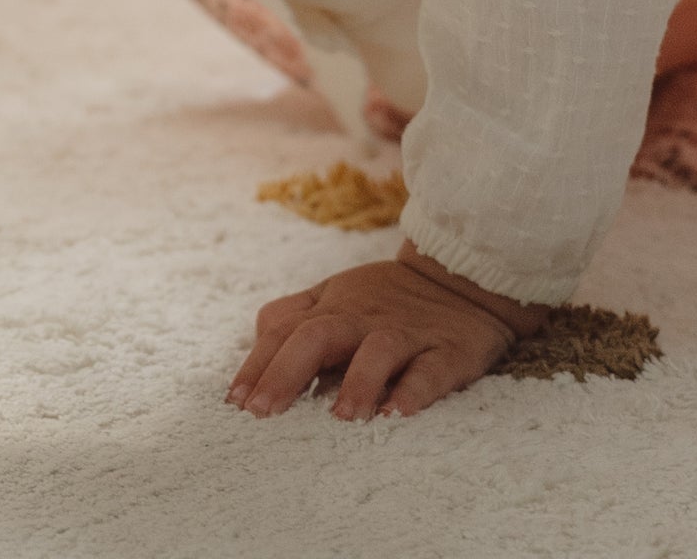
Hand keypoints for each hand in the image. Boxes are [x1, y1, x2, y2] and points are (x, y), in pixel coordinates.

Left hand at [227, 245, 548, 420]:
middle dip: (285, 374)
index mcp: (330, 308)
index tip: (236, 403)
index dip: (257, 365)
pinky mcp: (446, 351)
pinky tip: (398, 413)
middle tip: (264, 414)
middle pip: (316, 337)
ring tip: (341, 417)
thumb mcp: (334, 296)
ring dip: (356, 383)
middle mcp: (361, 319)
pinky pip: (430, 370)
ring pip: (377, 351)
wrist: (460, 278)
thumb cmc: (385, 299)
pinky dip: (414, 391)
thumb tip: (254, 351)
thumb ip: (293, 316)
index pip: (283, 332)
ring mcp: (404, 334)